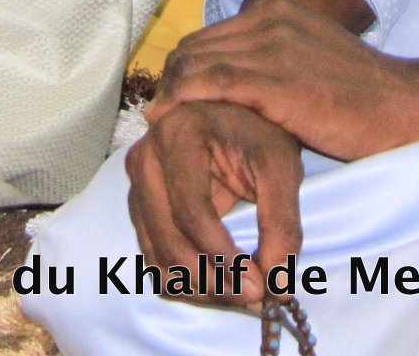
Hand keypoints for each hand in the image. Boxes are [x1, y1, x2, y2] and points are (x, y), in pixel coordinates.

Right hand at [125, 98, 303, 307]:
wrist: (235, 121)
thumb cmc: (259, 135)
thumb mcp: (280, 165)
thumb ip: (282, 219)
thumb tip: (277, 281)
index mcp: (178, 134)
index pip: (190, 210)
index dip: (221, 254)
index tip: (258, 283)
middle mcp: (145, 159)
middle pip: (169, 239)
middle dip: (212, 280)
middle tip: (253, 297)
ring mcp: (136, 185)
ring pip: (158, 256)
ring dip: (200, 288)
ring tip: (242, 295)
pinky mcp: (140, 209)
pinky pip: (154, 259)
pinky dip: (186, 283)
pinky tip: (220, 287)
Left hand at [153, 0, 418, 161]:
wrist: (408, 107)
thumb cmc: (364, 99)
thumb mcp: (313, 63)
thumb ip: (276, 64)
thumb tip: (240, 88)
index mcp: (280, 12)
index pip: (209, 35)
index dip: (183, 66)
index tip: (169, 95)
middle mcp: (272, 18)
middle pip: (194, 46)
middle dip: (169, 79)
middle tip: (155, 112)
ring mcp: (273, 46)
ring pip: (196, 62)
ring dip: (169, 91)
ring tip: (156, 120)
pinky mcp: (275, 79)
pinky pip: (211, 82)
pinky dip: (183, 98)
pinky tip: (168, 119)